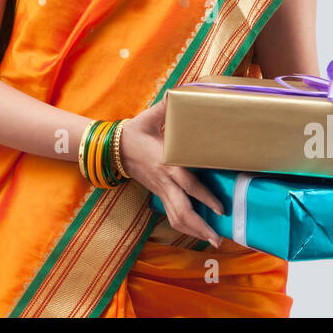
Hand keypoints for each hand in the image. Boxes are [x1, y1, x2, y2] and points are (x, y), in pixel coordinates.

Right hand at [119, 98, 224, 247]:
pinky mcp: (157, 194)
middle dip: (200, 226)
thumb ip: (167, 106)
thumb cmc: (134, 131)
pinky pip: (171, 215)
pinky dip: (185, 226)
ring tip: (213, 240)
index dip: (204, 197)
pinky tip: (198, 232)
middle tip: (218, 238)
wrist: (112, 148)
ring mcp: (160, 190)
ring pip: (176, 218)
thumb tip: (182, 92)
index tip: (220, 208)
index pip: (187, 184)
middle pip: (182, 210)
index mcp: (165, 163)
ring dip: (194, 231)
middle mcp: (164, 181)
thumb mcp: (150, 116)